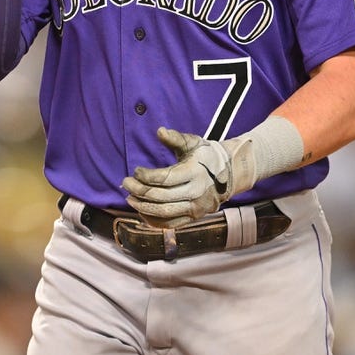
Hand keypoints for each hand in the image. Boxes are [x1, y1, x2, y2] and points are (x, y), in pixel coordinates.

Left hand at [122, 127, 256, 227]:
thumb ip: (175, 138)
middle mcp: (196, 193)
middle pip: (161, 197)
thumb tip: (159, 131)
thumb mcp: (193, 143)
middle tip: (125, 183)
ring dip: (143, 207)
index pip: (165, 178)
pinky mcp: (193, 218)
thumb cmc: (206, 155)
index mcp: (195, 172)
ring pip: (164, 213)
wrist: (229, 174)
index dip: (146, 176)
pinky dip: (153, 219)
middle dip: (139, 191)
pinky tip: (141, 210)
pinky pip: (170, 224)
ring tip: (129, 198)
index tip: (136, 170)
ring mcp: (195, 208)